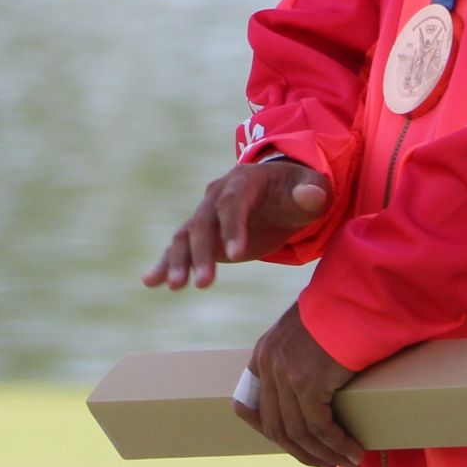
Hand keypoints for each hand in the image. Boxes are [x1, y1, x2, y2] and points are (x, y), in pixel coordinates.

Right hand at [142, 155, 331, 288]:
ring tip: (174, 286)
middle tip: (205, 283)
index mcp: (243, 180)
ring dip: (179, 261)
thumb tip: (310, 196)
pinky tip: (151, 282)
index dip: (232, 227)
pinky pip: (180, 248)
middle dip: (202, 253)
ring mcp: (206, 215)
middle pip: (203, 223)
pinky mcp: (203, 235)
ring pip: (186, 236)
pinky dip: (165, 263)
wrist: (282, 192)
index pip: (233, 202)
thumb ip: (312, 192)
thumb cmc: (300, 190)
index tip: (236, 255)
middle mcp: (217, 194)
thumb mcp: (314, 187)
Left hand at [239, 303, 361, 466]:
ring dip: (324, 454)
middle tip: (327, 465)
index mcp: (263, 354)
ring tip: (348, 463)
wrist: (356, 298)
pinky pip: (319, 428)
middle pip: (276, 426)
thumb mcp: (308, 335)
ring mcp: (285, 374)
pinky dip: (337, 445)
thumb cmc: (341, 314)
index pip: (257, 408)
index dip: (278, 435)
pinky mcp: (307, 382)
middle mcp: (268, 364)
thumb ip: (299, 359)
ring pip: (298, 432)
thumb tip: (316, 395)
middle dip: (302, 452)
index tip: (302, 449)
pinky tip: (355, 451)